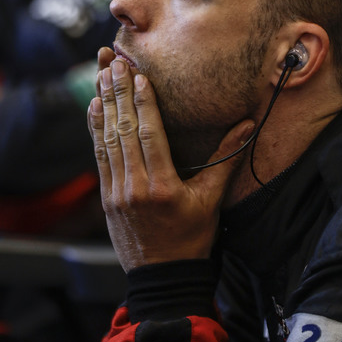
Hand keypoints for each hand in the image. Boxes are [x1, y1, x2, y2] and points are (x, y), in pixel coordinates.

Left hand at [88, 55, 253, 270]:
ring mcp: (117, 193)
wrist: (163, 278)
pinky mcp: (106, 197)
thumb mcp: (212, 200)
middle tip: (115, 62)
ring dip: (104, 105)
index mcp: (163, 187)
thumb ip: (227, 159)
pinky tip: (94, 107)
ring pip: (108, 140)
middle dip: (119, 93)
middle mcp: (136, 187)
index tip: (139, 75)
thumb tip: (248, 124)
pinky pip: (99, 157)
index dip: (143, 103)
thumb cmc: (192, 239)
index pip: (150, 135)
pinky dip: (95, 130)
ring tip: (102, 74)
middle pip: (125, 131)